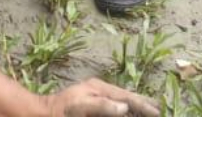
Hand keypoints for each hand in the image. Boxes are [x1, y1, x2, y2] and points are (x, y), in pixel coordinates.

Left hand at [43, 77, 160, 116]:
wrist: (41, 113)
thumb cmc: (60, 112)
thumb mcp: (80, 107)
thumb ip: (102, 105)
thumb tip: (125, 107)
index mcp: (99, 88)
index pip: (127, 97)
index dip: (143, 105)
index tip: (157, 112)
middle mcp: (100, 89)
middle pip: (127, 97)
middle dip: (144, 104)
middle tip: (160, 111)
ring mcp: (96, 95)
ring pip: (122, 101)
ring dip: (137, 106)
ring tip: (151, 110)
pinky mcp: (92, 102)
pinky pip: (114, 105)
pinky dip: (126, 108)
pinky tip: (130, 113)